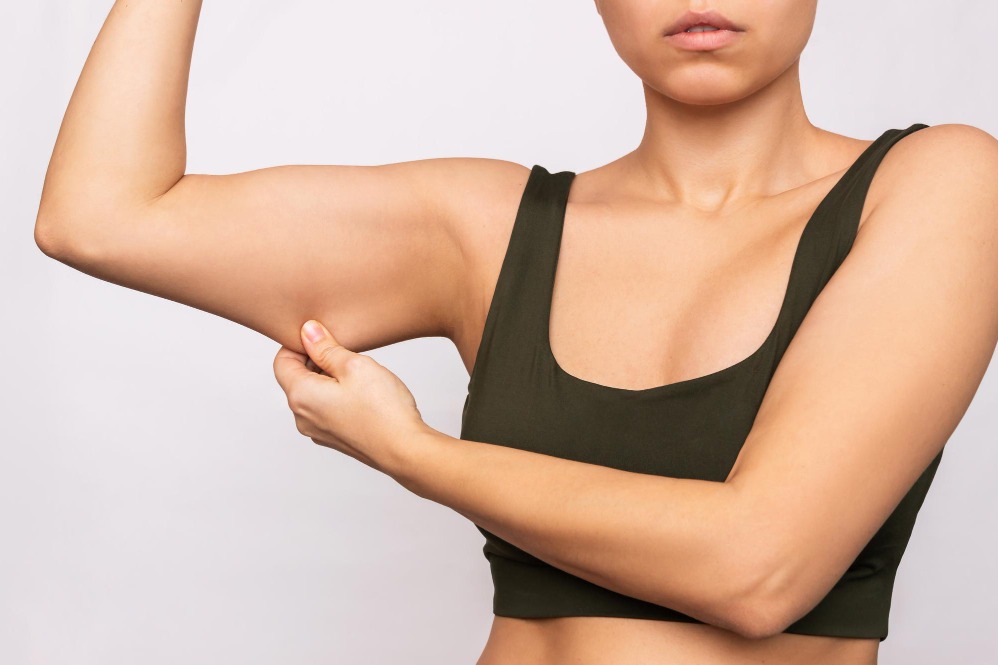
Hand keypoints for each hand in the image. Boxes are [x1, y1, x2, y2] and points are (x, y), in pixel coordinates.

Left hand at [273, 319, 432, 477]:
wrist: (404, 449)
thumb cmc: (382, 410)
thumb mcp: (354, 365)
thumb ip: (326, 347)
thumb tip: (308, 332)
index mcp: (301, 396)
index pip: (282, 361)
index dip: (300, 344)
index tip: (324, 337)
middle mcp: (303, 417)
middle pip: (297, 378)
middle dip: (317, 361)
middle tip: (347, 354)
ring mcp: (318, 431)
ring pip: (313, 394)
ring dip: (330, 379)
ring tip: (359, 375)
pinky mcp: (334, 438)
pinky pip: (326, 409)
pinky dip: (338, 396)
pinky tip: (363, 394)